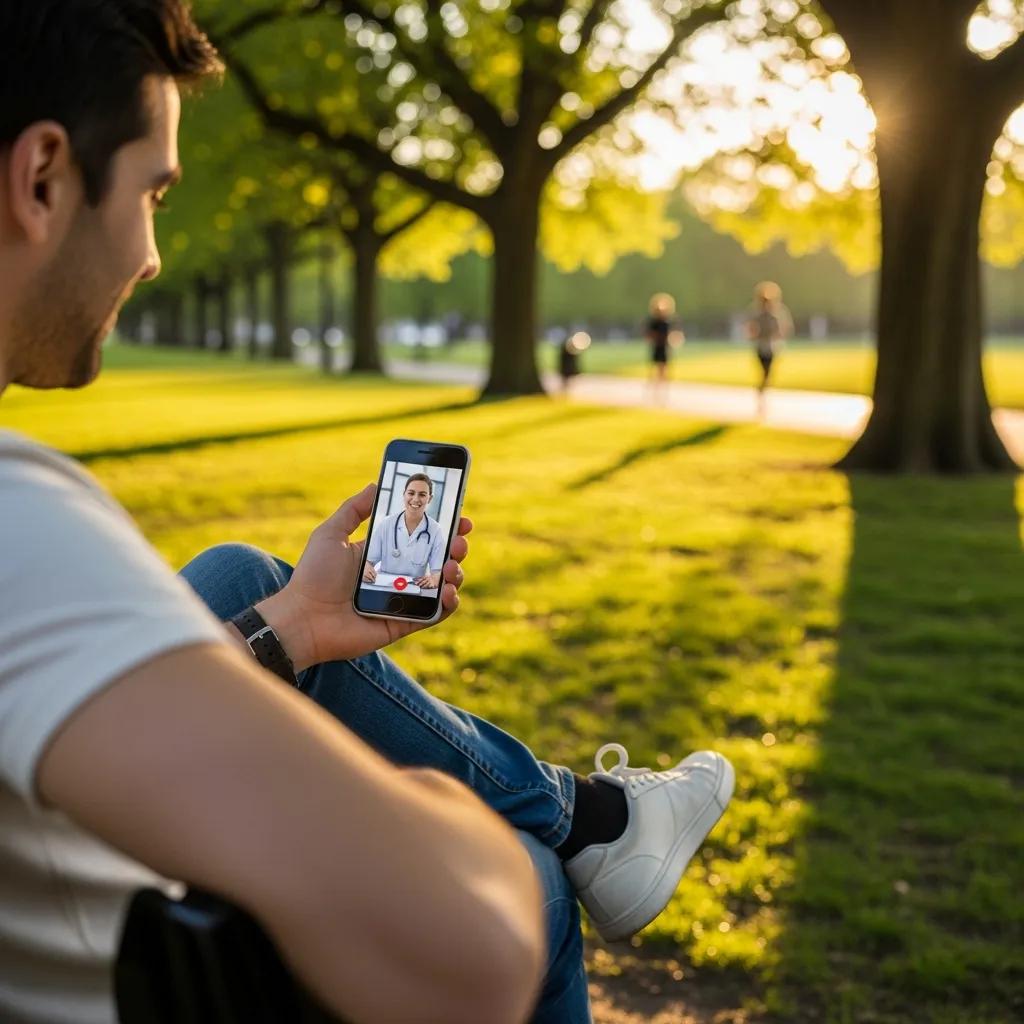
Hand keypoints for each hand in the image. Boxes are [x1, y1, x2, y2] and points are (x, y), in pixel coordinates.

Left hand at [255, 484, 471, 671]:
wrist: (304, 619)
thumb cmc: (313, 576)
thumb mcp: (331, 533)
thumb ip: (354, 509)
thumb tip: (375, 483)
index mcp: (384, 552)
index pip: (420, 535)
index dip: (442, 525)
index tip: (459, 514)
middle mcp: (398, 574)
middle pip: (438, 557)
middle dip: (456, 545)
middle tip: (459, 539)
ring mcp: (404, 599)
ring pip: (443, 584)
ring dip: (455, 572)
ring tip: (451, 565)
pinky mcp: (405, 622)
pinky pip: (436, 614)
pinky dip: (449, 603)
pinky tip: (448, 591)